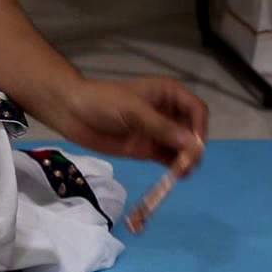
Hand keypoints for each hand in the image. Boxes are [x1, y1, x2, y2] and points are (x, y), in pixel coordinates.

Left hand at [44, 77, 208, 176]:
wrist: (72, 112)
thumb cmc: (103, 102)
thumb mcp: (133, 111)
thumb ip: (161, 127)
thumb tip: (191, 143)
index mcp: (169, 94)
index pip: (196, 110)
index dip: (199, 128)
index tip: (195, 146)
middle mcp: (168, 113)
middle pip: (191, 131)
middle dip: (193, 147)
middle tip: (188, 165)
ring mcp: (157, 132)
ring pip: (181, 147)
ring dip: (185, 160)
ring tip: (182, 173)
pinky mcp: (146, 148)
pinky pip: (166, 158)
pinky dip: (173, 166)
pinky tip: (176, 176)